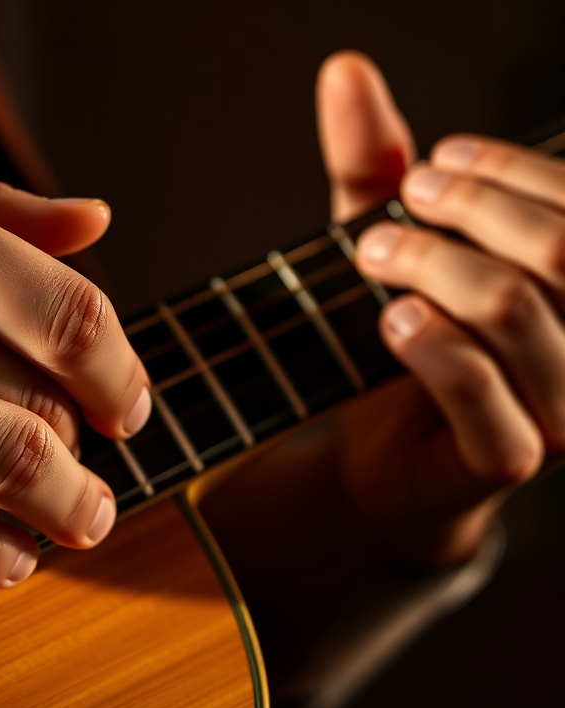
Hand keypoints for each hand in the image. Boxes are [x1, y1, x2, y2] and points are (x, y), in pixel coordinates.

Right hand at [0, 147, 150, 587]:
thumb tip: (92, 223)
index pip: (68, 313)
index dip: (119, 370)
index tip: (125, 403)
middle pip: (46, 400)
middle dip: (91, 450)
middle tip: (96, 469)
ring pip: (11, 470)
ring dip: (67, 511)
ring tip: (80, 521)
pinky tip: (7, 558)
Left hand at [319, 52, 563, 562]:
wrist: (382, 456)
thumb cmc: (403, 338)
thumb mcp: (390, 243)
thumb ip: (377, 166)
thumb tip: (343, 68)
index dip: (511, 170)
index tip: (434, 161)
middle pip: (560, 250)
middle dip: (472, 210)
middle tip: (402, 204)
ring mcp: (563, 412)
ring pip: (516, 311)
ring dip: (433, 265)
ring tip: (370, 253)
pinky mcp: (509, 460)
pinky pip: (484, 396)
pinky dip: (432, 346)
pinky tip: (392, 318)